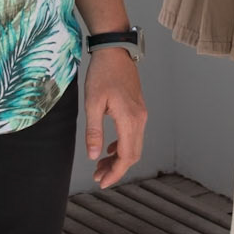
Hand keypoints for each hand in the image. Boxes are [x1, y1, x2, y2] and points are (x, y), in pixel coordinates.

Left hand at [85, 47, 146, 188]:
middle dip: (116, 169)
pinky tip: (109, 149)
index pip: (126, 156)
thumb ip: (94, 132)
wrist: (115, 50)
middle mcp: (140, 119)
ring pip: (134, 145)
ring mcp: (141, 114)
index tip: (102, 182)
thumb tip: (94, 156)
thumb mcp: (92, 103)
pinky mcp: (138, 109)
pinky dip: (123, 146)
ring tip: (101, 165)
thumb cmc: (102, 73)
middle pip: (133, 154)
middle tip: (98, 177)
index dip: (115, 173)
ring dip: (119, 158)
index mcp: (130, 120)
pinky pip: (134, 135)